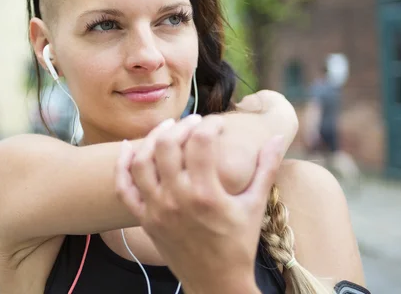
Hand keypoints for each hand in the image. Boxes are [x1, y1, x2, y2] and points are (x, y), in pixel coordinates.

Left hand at [115, 117, 283, 293]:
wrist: (216, 283)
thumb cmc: (238, 244)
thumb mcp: (255, 206)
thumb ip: (266, 168)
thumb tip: (279, 136)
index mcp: (207, 195)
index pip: (201, 142)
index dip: (210, 125)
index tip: (217, 125)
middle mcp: (177, 199)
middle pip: (166, 146)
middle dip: (180, 126)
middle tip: (193, 123)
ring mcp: (156, 209)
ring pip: (141, 162)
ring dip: (151, 138)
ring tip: (167, 129)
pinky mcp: (144, 219)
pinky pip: (124, 188)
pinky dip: (122, 165)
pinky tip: (128, 147)